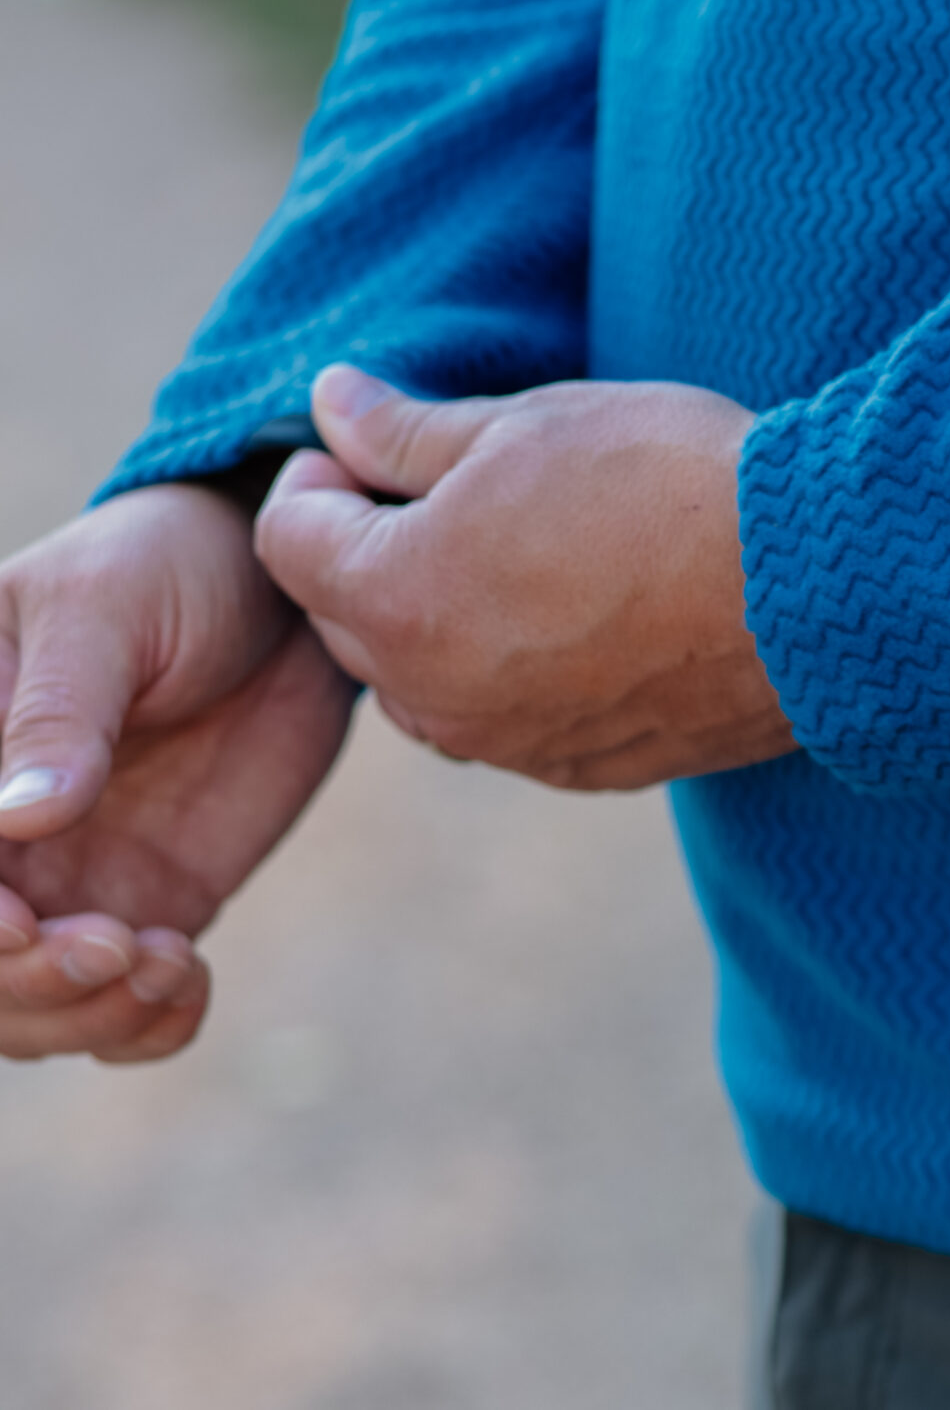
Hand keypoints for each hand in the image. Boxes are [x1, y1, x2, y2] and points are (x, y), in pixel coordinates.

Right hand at [0, 485, 357, 1061]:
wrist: (278, 586)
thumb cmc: (163, 569)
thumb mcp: (103, 611)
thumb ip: (56, 710)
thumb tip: (18, 817)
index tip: (17, 921)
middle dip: (23, 986)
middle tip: (109, 943)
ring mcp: (64, 883)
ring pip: (33, 1010)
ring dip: (88, 1015)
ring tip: (160, 959)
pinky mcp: (149, 904)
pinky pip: (125, 1005)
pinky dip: (148, 1024)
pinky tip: (185, 981)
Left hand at [255, 367, 795, 790]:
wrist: (821, 586)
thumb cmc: (669, 484)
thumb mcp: (527, 424)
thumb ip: (405, 430)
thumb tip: (327, 403)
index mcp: (396, 597)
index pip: (288, 536)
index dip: (318, 474)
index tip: (374, 442)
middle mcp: (435, 693)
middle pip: (346, 619)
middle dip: (373, 552)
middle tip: (454, 488)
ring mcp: (511, 744)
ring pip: (425, 682)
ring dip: (440, 622)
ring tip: (525, 556)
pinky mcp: (584, 770)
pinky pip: (507, 723)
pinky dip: (516, 674)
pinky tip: (589, 616)